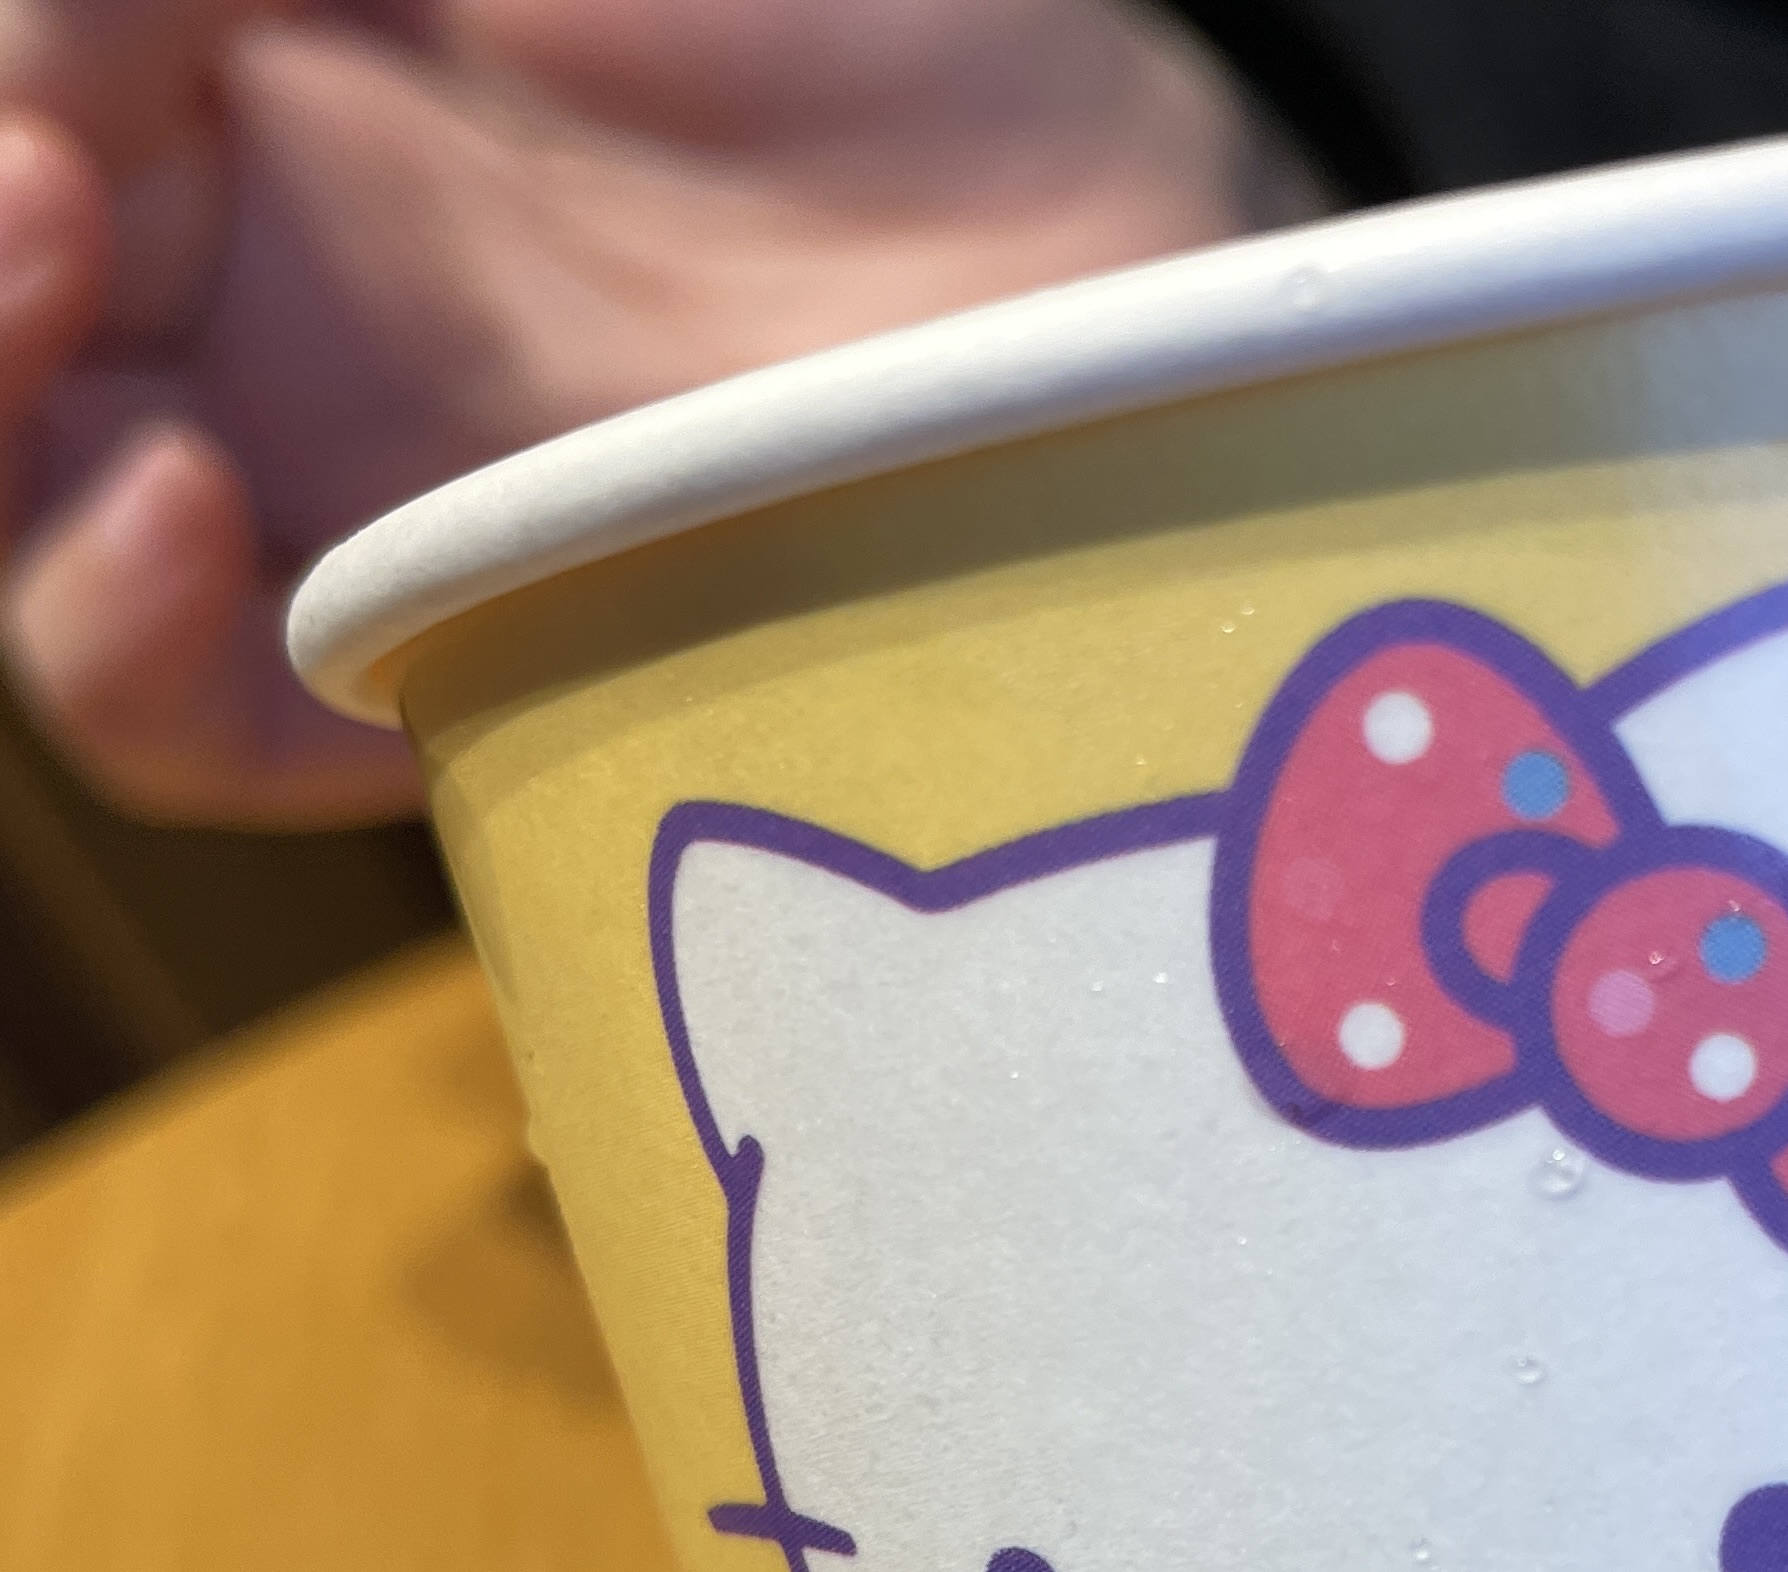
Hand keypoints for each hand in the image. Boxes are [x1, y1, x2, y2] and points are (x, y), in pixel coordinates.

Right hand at [0, 0, 1299, 825]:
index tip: (77, 91)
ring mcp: (362, 482)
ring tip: (67, 296)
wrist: (1112, 268)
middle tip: (43, 201)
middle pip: (19, 341)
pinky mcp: (466, 656)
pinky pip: (213, 722)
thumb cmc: (883, 36)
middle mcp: (287, 284)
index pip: (36, 107)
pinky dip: (129, 647)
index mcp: (280, 72)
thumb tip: (71, 34)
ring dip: (5, 445)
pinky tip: (194, 530)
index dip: (16, 81)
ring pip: (49, 522)